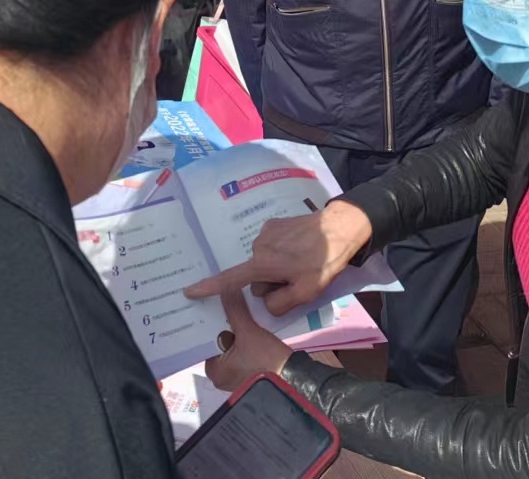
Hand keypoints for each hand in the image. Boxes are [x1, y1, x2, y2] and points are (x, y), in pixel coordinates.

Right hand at [185, 201, 371, 316]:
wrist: (339, 226)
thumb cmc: (323, 262)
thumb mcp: (306, 292)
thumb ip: (280, 304)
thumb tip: (265, 302)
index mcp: (262, 264)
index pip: (230, 280)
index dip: (209, 287)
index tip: (189, 291)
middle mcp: (258, 246)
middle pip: (255, 276)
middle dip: (270, 282)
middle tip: (296, 279)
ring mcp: (265, 232)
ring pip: (263, 261)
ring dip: (277, 266)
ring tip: (303, 262)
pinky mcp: (274, 223)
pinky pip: (271, 246)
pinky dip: (282, 252)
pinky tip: (301, 249)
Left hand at [204, 286, 291, 392]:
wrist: (293, 379)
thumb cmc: (266, 359)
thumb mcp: (249, 331)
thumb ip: (235, 309)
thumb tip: (225, 287)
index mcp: (213, 371)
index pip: (205, 341)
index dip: (210, 322)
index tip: (212, 306)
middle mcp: (220, 377)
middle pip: (218, 343)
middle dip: (223, 326)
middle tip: (224, 304)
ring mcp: (235, 377)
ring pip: (231, 346)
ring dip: (235, 332)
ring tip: (235, 311)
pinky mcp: (248, 375)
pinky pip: (240, 352)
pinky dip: (243, 341)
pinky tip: (247, 326)